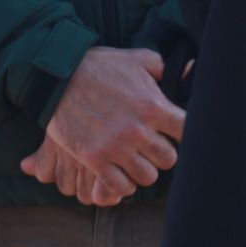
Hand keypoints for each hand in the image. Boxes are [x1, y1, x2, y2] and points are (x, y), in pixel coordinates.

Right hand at [19, 47, 183, 207]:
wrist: (59, 78)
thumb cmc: (99, 67)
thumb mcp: (135, 59)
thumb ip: (161, 67)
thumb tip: (185, 69)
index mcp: (152, 106)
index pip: (186, 131)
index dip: (183, 133)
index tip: (173, 132)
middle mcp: (138, 130)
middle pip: (169, 159)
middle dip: (161, 154)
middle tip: (151, 147)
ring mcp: (116, 147)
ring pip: (147, 177)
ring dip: (142, 170)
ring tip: (134, 160)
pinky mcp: (95, 160)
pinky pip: (120, 187)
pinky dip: (122, 184)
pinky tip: (118, 172)